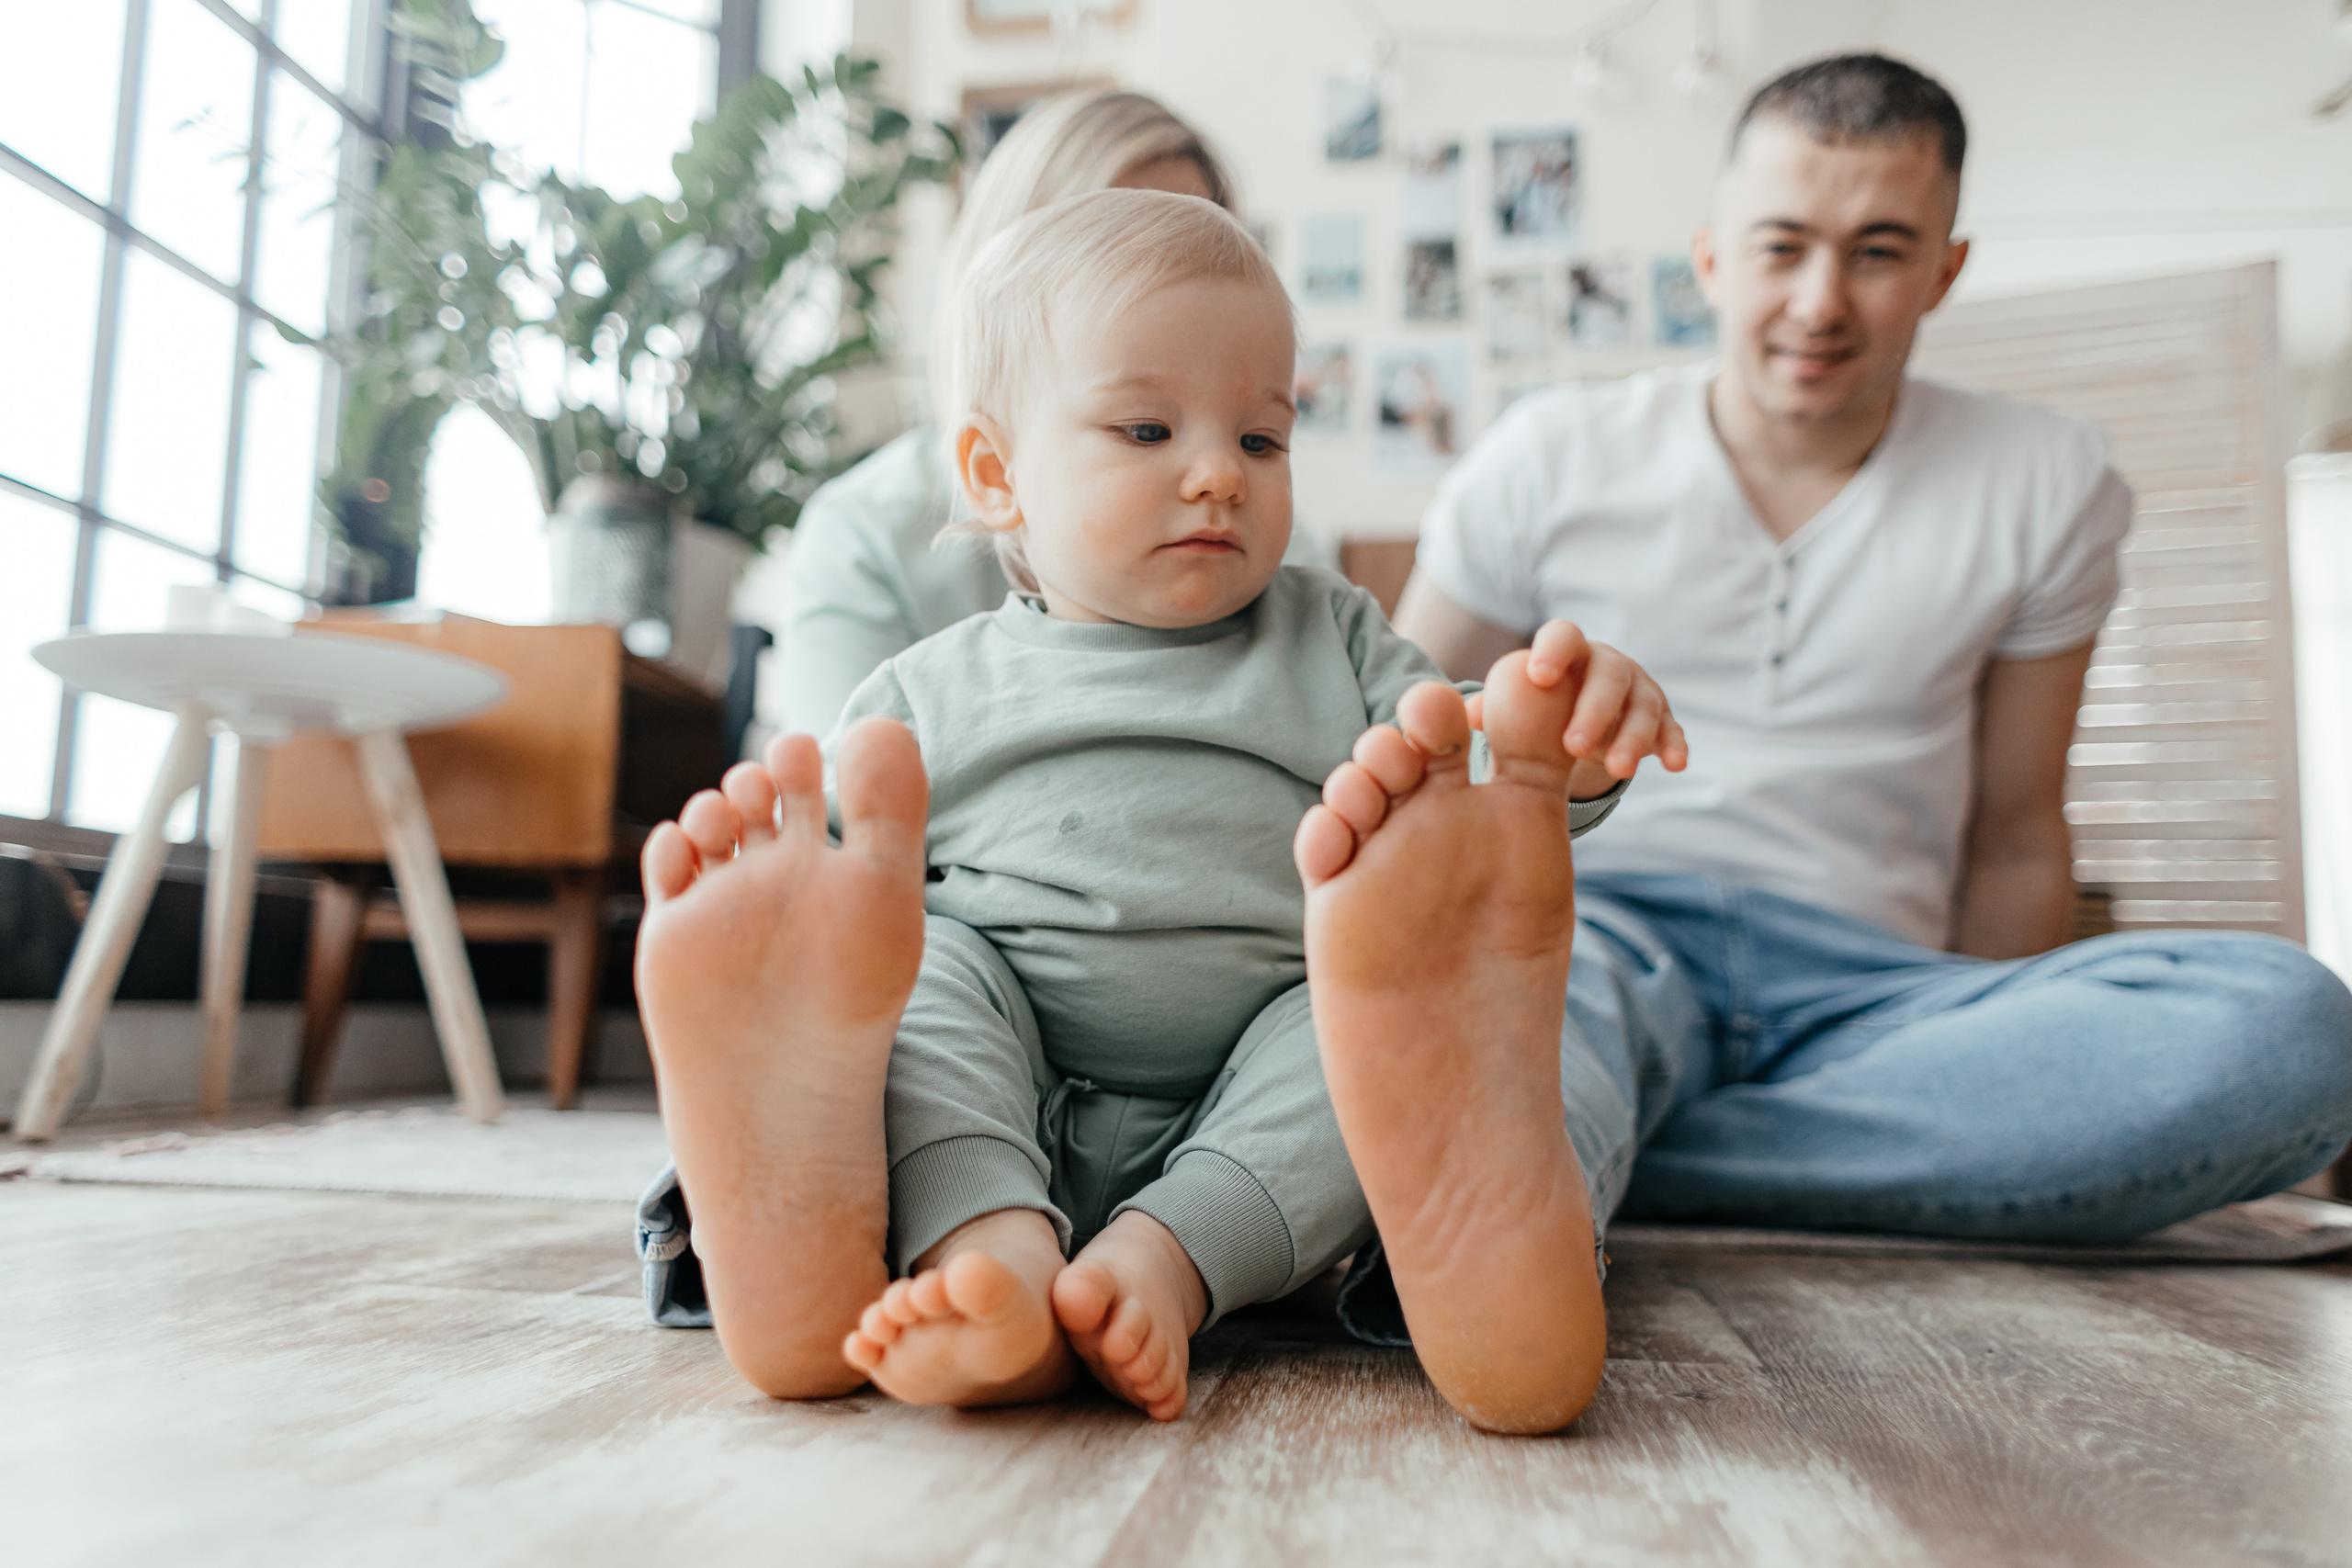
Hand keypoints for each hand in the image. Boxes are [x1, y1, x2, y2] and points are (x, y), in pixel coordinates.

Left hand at [1467, 620, 1687, 798]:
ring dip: (1633, 736)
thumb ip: (1495, 709)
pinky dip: (1673, 745)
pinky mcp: (1662, 719)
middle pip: (1608, 675)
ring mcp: (1640, 690)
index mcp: (1570, 652)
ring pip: (1643, 706)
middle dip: (1593, 709)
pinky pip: (1670, 730)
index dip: (1552, 652)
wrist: (1584, 718)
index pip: (1563, 637)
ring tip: (1620, 770)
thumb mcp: (1521, 707)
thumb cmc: (1542, 709)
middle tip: (1573, 747)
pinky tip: (1674, 764)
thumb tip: (1469, 715)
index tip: (1539, 677)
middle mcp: (1609, 664)